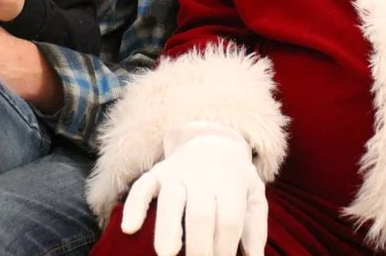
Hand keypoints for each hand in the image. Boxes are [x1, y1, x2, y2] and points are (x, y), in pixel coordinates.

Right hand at [122, 121, 266, 255]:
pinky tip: (129, 228)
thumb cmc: (235, 179)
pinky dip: (133, 206)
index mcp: (232, 182)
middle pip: (200, 214)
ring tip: (167, 255)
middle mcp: (203, 176)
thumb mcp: (254, 195)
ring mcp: (177, 173)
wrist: (213, 141)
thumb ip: (256, 228)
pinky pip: (142, 187)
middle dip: (199, 247)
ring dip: (167, 230)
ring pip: (170, 201)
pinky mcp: (157, 172)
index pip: (229, 219)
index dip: (225, 247)